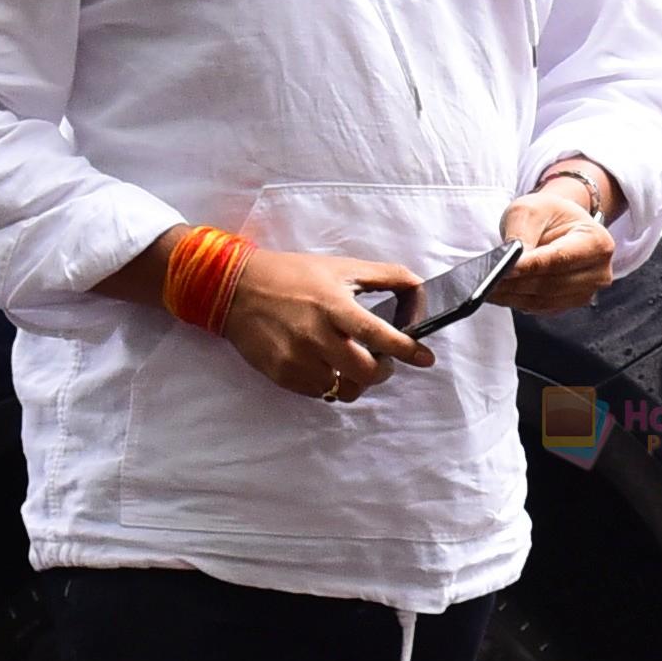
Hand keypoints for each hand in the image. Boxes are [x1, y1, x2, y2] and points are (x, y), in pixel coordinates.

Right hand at [218, 243, 431, 402]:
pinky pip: (319, 393)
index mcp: (334, 305)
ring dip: (357, 381)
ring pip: (343, 389)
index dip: (407, 349)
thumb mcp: (341, 267)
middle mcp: (315, 335)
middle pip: (365, 372)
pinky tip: (327, 365)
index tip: (425, 358)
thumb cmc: (293, 275)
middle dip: (383, 371)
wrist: (236, 289)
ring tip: (353, 364)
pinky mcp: (282, 375)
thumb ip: (385, 276)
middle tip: (383, 361)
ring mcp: (297, 359)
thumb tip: (419, 289)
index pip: (379, 335)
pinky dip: (330, 383)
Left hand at [492, 181, 616, 309]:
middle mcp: (598, 272)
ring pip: (542, 300)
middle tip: (486, 280)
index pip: (560, 259)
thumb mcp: (531, 209)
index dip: (531, 266)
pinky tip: (499, 292)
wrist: (560, 224)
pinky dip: (515, 301)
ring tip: (487, 286)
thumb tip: (512, 261)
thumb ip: (522, 233)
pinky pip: (538, 307)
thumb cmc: (548, 214)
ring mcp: (586, 292)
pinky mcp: (569, 304)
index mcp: (597, 242)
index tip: (504, 270)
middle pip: (550, 283)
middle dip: (515, 283)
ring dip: (511, 295)